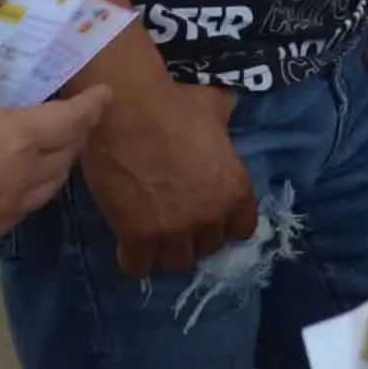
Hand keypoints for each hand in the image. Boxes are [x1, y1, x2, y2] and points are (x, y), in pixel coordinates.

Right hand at [0, 16, 111, 248]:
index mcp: (18, 137)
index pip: (72, 120)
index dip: (92, 106)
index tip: (105, 95)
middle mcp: (22, 177)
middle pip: (67, 155)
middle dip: (78, 134)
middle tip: (77, 118)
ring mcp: (4, 209)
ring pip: (49, 187)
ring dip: (59, 165)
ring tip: (54, 149)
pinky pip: (24, 209)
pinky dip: (33, 191)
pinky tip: (16, 183)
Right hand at [80, 70, 257, 277]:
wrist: (125, 107)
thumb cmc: (172, 101)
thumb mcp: (213, 106)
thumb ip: (225, 117)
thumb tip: (229, 106)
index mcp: (235, 189)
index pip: (242, 230)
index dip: (226, 224)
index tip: (210, 214)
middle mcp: (209, 217)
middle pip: (207, 248)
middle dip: (194, 236)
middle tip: (176, 217)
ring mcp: (173, 231)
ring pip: (176, 263)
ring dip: (166, 250)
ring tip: (153, 232)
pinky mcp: (136, 237)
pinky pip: (138, 267)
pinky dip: (134, 258)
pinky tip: (128, 242)